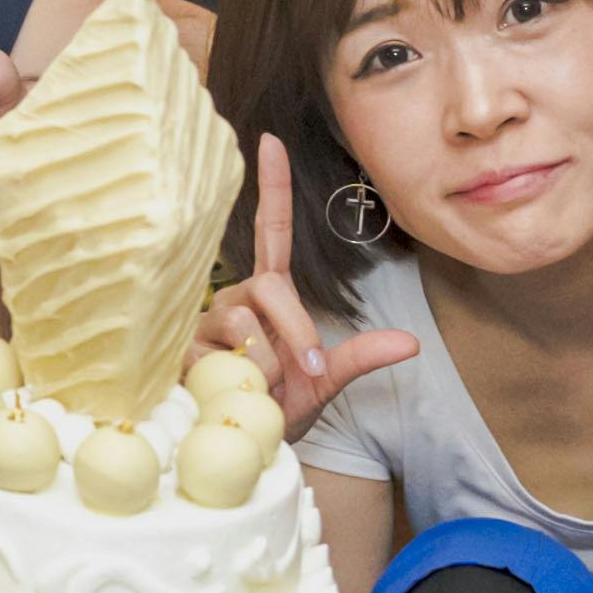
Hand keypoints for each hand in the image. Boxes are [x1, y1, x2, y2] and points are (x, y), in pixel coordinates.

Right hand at [194, 131, 419, 428]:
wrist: (241, 452)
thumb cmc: (279, 408)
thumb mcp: (324, 381)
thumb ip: (360, 358)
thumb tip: (411, 344)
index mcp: (268, 295)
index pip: (270, 230)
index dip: (272, 186)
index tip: (269, 140)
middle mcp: (234, 299)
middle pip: (269, 287)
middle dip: (297, 329)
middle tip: (307, 371)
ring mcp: (204, 324)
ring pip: (243, 323)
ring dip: (266, 364)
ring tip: (263, 392)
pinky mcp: (181, 353)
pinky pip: (218, 355)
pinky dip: (238, 381)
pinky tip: (232, 395)